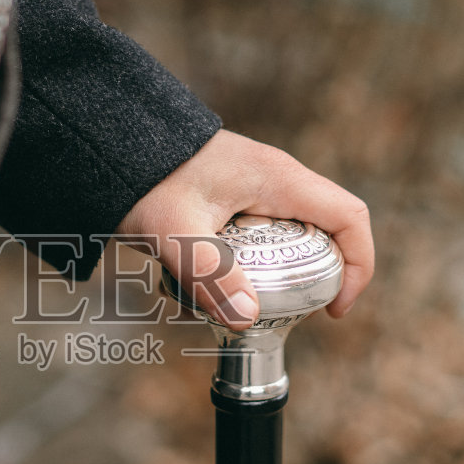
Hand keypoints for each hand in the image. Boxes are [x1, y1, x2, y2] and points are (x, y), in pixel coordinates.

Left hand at [116, 129, 373, 328]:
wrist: (104, 143)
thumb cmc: (142, 179)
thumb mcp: (175, 232)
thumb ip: (210, 275)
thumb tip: (248, 320)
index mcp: (278, 179)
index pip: (350, 216)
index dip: (359, 264)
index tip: (335, 308)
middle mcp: (275, 179)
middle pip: (326, 231)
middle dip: (314, 277)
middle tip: (283, 313)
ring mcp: (254, 186)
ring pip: (290, 236)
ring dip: (275, 274)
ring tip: (234, 302)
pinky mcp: (231, 197)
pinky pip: (260, 235)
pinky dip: (247, 264)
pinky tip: (207, 284)